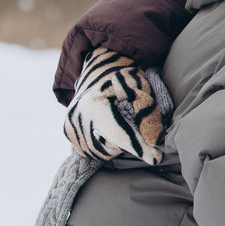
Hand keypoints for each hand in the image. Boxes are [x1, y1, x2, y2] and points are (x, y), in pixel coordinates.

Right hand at [64, 48, 169, 164]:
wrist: (98, 68)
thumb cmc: (124, 77)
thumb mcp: (140, 89)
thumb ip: (148, 114)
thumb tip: (155, 141)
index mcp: (96, 104)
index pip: (122, 134)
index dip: (141, 148)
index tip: (156, 158)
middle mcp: (78, 116)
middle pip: (113, 146)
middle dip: (129, 141)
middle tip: (135, 126)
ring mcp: (71, 125)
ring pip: (103, 152)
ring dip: (117, 144)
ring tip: (119, 124)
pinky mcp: (68, 132)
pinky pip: (92, 151)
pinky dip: (104, 145)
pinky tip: (108, 129)